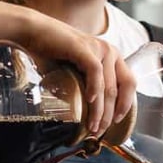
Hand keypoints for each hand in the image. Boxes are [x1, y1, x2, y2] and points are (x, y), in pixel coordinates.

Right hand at [19, 11, 134, 137]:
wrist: (33, 32)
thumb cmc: (51, 52)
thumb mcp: (75, 70)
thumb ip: (83, 85)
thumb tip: (84, 114)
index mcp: (111, 56)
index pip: (129, 83)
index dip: (125, 104)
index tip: (116, 121)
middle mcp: (109, 51)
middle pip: (118, 89)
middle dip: (110, 114)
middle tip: (100, 130)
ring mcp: (98, 48)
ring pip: (106, 86)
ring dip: (100, 110)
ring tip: (93, 125)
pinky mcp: (84, 48)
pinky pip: (95, 72)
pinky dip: (94, 89)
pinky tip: (89, 101)